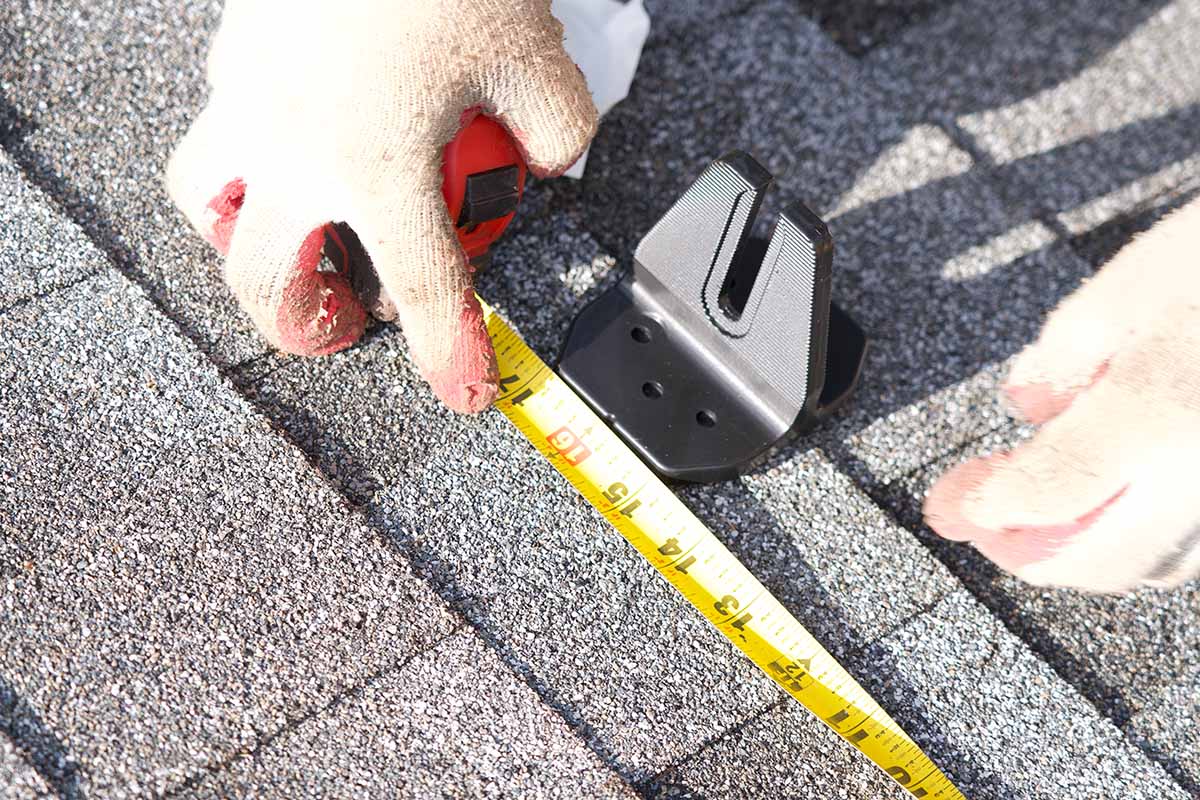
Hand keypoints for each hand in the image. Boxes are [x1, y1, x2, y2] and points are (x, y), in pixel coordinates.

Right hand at [167, 0, 596, 411]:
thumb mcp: (541, 58)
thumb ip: (556, 131)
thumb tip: (546, 160)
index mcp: (377, 159)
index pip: (418, 286)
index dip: (443, 350)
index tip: (461, 388)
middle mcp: (296, 142)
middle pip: (261, 275)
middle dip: (298, 323)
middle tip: (337, 326)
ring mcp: (249, 95)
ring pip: (203, 200)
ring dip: (242, 241)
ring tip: (287, 244)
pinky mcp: (232, 52)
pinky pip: (217, 126)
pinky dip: (246, 158)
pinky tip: (298, 142)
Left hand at [924, 197, 1199, 591]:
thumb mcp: (1148, 269)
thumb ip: (1070, 348)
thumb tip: (1026, 401)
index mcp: (1164, 409)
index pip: (1049, 491)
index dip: (989, 506)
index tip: (954, 502)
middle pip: (1104, 559)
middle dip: (1028, 554)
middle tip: (981, 523)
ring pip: (1161, 562)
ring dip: (1086, 550)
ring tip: (1038, 512)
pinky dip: (1146, 532)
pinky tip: (1117, 495)